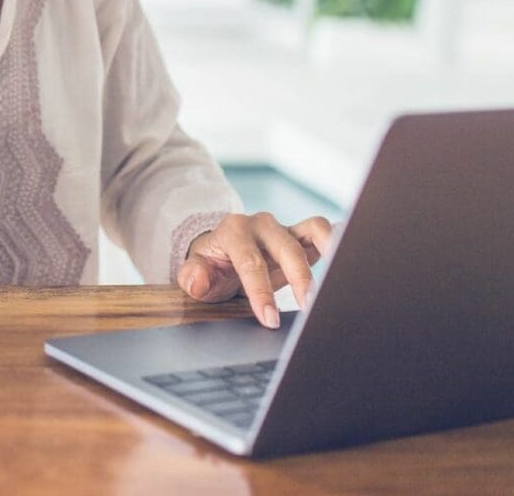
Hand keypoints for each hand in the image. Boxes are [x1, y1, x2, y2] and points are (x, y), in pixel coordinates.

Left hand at [177, 213, 333, 328]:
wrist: (221, 254)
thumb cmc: (212, 267)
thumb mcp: (196, 273)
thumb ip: (193, 278)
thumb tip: (197, 282)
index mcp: (234, 232)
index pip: (250, 262)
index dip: (261, 292)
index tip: (270, 320)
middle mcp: (262, 225)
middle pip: (287, 247)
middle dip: (300, 278)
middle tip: (310, 309)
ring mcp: (285, 229)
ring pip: (313, 228)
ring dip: (330, 251)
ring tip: (340, 280)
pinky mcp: (301, 236)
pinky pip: (322, 230)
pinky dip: (338, 239)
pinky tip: (351, 256)